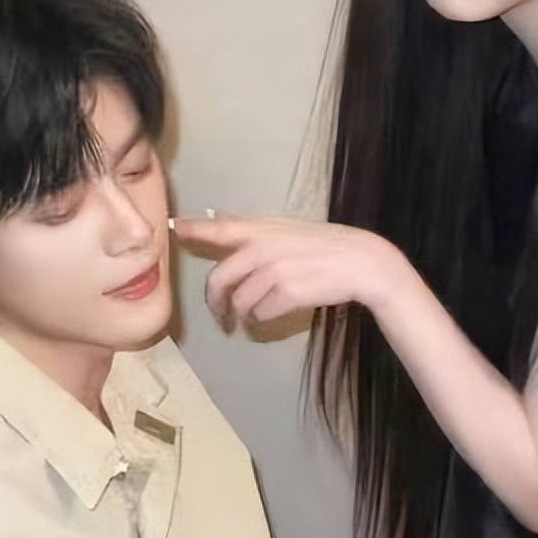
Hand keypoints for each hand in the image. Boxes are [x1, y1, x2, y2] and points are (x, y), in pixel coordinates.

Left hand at [170, 214, 420, 329]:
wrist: (361, 262)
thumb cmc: (325, 245)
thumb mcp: (287, 229)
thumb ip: (253, 230)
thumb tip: (219, 217)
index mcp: (263, 230)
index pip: (221, 228)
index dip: (195, 229)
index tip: (175, 228)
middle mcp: (263, 248)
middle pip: (220, 279)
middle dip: (215, 303)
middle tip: (220, 316)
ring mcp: (275, 271)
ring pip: (241, 302)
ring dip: (243, 315)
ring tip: (251, 319)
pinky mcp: (287, 292)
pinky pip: (260, 314)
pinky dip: (263, 319)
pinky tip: (273, 316)